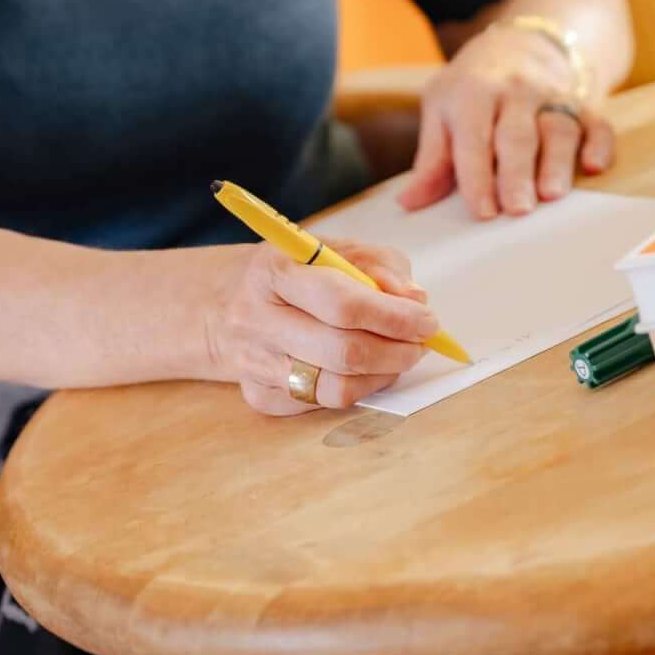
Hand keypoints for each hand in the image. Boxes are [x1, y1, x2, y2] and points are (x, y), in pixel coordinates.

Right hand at [215, 241, 438, 415]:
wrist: (227, 303)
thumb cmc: (293, 272)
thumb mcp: (334, 249)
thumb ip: (380, 266)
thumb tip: (415, 300)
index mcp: (275, 270)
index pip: (344, 304)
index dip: (395, 318)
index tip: (427, 321)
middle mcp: (256, 319)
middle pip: (342, 352)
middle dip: (397, 351)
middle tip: (420, 344)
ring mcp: (254, 363)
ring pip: (336, 388)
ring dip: (383, 375)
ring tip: (399, 357)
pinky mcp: (259, 396)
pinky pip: (322, 405)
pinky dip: (357, 390)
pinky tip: (364, 370)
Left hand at [396, 27, 616, 218]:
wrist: (525, 42)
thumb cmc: (476, 86)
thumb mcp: (443, 107)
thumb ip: (432, 158)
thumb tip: (410, 202)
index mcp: (474, 92)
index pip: (474, 138)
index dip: (477, 175)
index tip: (482, 210)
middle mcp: (516, 91)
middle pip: (517, 135)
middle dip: (517, 173)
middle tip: (517, 209)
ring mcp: (554, 96)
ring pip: (559, 129)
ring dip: (558, 162)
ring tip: (552, 194)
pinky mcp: (585, 104)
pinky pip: (597, 123)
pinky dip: (599, 144)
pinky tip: (595, 166)